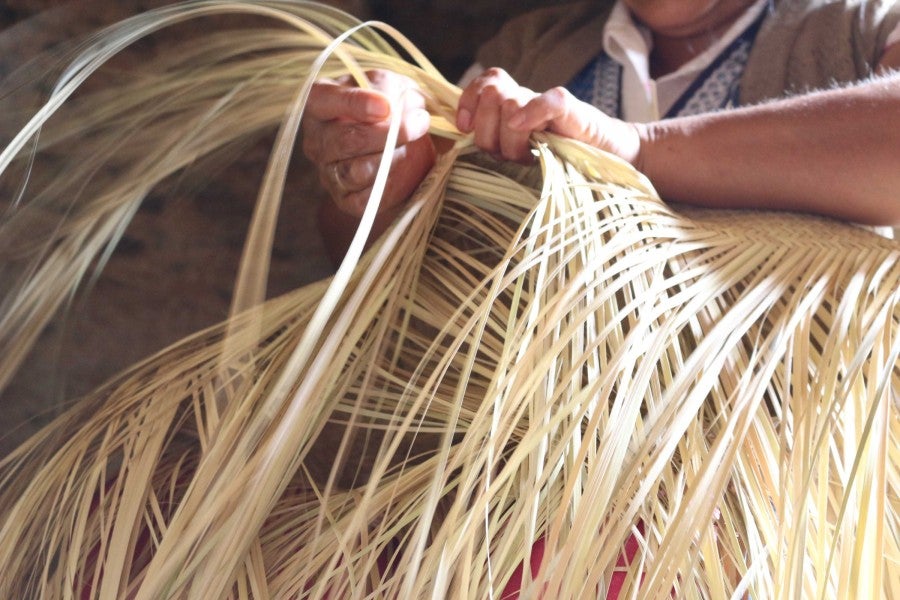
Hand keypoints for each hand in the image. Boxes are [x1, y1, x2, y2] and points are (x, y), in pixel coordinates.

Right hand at [302, 70, 435, 216]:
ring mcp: (328, 171)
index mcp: (320, 102)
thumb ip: (389, 89)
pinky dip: (392, 184)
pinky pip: (366, 198)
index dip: (354, 103)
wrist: (403, 145)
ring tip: (414, 146)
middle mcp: (317, 139)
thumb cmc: (391, 106)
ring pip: (356, 171)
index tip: (386, 106)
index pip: (324, 100)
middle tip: (419, 122)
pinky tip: (406, 167)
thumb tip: (392, 108)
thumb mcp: (392, 85)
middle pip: (346, 140)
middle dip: (387, 134)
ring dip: (392, 160)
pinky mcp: (345, 199)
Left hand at [457, 68, 643, 165]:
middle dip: (488, 133)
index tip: (465, 126)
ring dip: (511, 139)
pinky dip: (532, 113)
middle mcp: (526, 99)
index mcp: (511, 106)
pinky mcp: (571, 109)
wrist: (609, 156)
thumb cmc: (559, 158)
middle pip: (490, 97)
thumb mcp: (519, 154)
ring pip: (511, 103)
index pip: (482, 85)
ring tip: (527, 155)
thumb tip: (462, 136)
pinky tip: (529, 130)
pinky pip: (547, 102)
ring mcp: (547, 102)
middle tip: (506, 154)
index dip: (468, 102)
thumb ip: (494, 142)